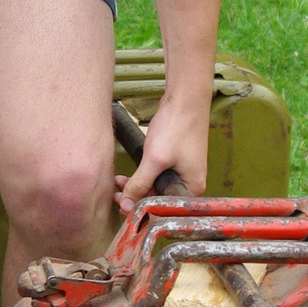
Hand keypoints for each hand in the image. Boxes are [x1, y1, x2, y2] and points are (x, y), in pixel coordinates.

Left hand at [115, 94, 209, 214]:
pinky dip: (142, 175)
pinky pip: (157, 174)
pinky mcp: (176, 159)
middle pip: (159, 198)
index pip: (163, 208)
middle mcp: (189, 182)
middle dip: (136, 196)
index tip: (122, 205)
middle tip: (116, 194)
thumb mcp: (155, 160)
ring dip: (136, 185)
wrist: (185, 98)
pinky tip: (127, 175)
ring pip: (155, 186)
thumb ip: (140, 184)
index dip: (141, 208)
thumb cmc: (176, 127)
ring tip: (118, 182)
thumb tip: (127, 205)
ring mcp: (183, 170)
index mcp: (191, 188)